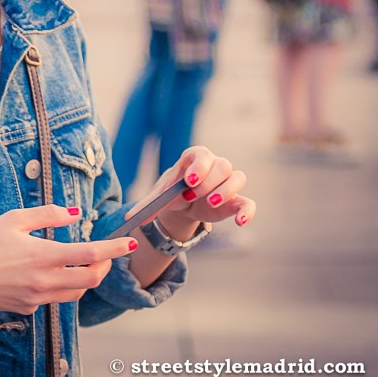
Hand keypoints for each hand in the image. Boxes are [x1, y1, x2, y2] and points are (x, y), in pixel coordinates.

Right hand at [0, 205, 137, 314]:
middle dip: (103, 266)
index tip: (129, 243)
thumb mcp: (14, 219)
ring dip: (84, 278)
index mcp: (43, 256)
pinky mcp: (28, 309)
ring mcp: (37, 299)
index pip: (90, 255)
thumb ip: (48, 215)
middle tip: (104, 253)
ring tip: (80, 262)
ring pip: (75, 294)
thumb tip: (74, 214)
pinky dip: (59, 285)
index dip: (113, 249)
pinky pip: (53, 298)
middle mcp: (44, 281)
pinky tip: (44, 272)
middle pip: (90, 280)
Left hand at [130, 146, 255, 241]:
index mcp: (194, 158)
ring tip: (210, 202)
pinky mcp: (237, 201)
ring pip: (237, 177)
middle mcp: (215, 165)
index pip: (202, 155)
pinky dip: (247, 211)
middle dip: (208, 180)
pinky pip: (248, 202)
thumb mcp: (159, 197)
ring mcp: (228, 182)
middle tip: (193, 194)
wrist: (184, 204)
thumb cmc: (172, 192)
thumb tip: (129, 218)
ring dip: (226, 190)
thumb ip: (147, 206)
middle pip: (222, 165)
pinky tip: (239, 221)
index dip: (198, 166)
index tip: (189, 180)